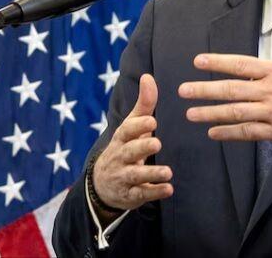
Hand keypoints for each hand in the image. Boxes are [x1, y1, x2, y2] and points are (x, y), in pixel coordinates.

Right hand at [92, 74, 173, 210]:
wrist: (103, 184)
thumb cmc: (124, 147)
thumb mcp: (131, 127)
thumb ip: (143, 104)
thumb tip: (148, 76)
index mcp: (121, 139)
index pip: (126, 130)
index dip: (138, 126)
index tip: (152, 121)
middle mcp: (119, 157)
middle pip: (128, 152)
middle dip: (142, 148)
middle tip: (157, 143)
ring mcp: (123, 177)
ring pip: (135, 176)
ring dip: (151, 174)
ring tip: (168, 172)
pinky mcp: (130, 195)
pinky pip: (141, 194)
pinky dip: (154, 192)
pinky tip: (169, 189)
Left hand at [179, 6, 271, 141]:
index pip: (241, 64)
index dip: (218, 62)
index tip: (198, 62)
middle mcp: (271, 91)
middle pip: (231, 89)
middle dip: (204, 90)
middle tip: (183, 90)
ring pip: (235, 112)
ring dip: (211, 113)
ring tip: (190, 114)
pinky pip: (248, 132)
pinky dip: (229, 132)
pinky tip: (213, 132)